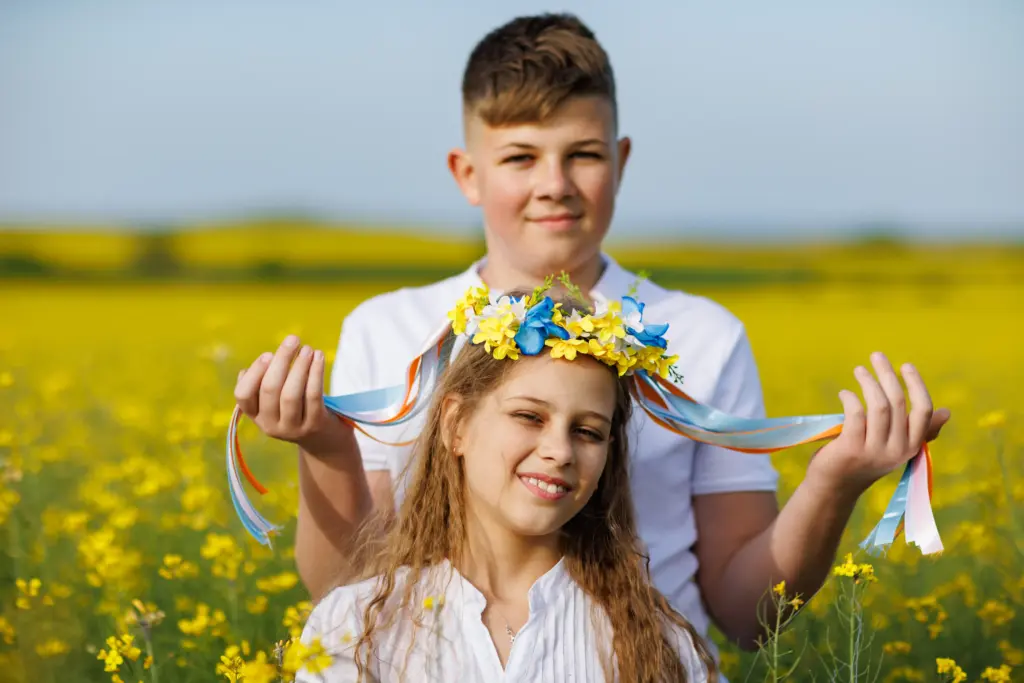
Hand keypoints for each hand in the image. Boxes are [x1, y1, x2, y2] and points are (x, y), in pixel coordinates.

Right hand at [234, 335, 350, 454]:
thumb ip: (264, 383)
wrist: (322, 439)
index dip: (254, 373)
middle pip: (270, 389)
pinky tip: (319, 357)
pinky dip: (316, 373)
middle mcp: (270, 425)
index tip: (268, 354)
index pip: (243, 395)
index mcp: (256, 416)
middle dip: (281, 360)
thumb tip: (258, 364)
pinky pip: (313, 395)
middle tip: (293, 339)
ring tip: (307, 348)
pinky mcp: (314, 425)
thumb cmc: (296, 408)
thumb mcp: (275, 401)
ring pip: (291, 394)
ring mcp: (293, 428)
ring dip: (299, 366)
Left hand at [806, 351, 950, 495]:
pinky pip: (856, 414)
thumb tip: (947, 412)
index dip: (916, 385)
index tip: (905, 365)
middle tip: (877, 356)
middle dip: (887, 374)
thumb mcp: (895, 446)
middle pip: (898, 402)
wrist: (835, 486)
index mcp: (912, 446)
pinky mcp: (852, 449)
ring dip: (868, 382)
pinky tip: (844, 394)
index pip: (924, 411)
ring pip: (879, 406)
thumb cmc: (865, 459)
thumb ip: (917, 430)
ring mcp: (875, 451)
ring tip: (859, 370)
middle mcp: (898, 450)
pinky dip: (850, 398)